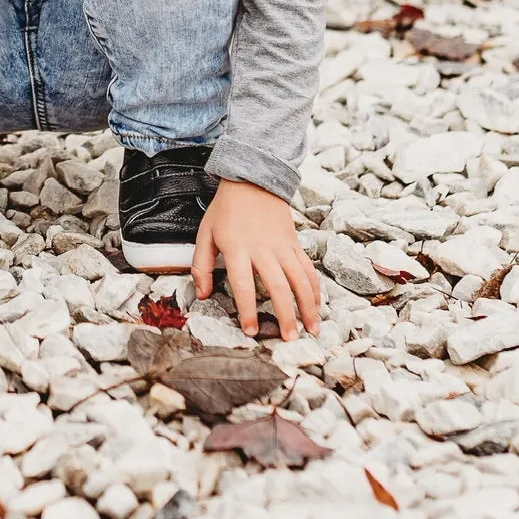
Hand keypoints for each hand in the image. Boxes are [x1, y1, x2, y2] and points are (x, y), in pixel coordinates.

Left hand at [193, 179, 320, 337]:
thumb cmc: (226, 210)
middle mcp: (263, 249)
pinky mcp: (295, 243)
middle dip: (285, 315)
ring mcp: (283, 246)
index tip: (251, 330)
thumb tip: (202, 294)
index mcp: (238, 248)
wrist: (253, 180)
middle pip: (278, 286)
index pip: (243, 284)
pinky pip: (308, 269)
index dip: (247, 309)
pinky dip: (315, 289)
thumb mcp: (205, 233)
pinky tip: (317, 306)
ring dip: (308, 306)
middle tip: (288, 339)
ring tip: (312, 329)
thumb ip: (202, 265)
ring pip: (300, 280)